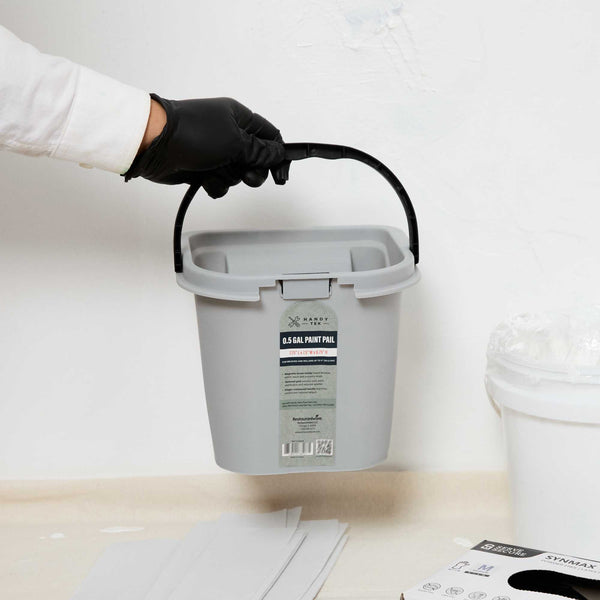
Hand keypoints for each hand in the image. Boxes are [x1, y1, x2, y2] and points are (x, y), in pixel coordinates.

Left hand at [124, 95, 284, 197]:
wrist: (154, 145)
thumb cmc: (190, 133)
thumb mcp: (235, 141)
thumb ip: (261, 152)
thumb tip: (278, 153)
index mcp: (239, 118)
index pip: (269, 136)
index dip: (277, 154)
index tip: (280, 172)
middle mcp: (228, 134)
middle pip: (256, 160)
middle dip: (252, 171)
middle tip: (246, 175)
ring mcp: (215, 152)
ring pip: (237, 174)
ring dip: (229, 178)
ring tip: (216, 171)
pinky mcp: (202, 168)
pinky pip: (220, 183)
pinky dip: (214, 185)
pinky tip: (204, 179)